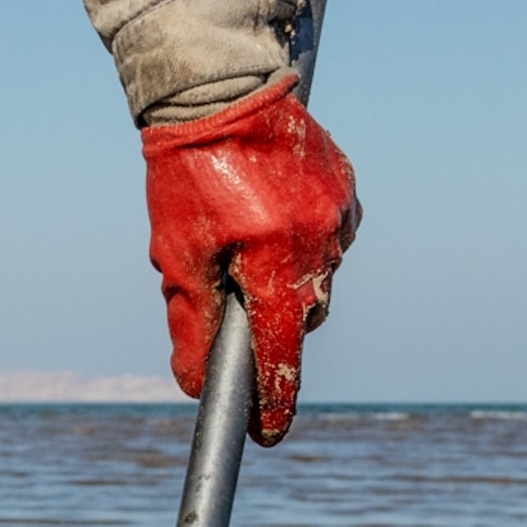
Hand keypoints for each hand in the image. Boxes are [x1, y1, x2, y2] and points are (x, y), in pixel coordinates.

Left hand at [141, 77, 359, 445]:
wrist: (216, 91)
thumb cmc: (187, 175)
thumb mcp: (178, 257)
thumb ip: (191, 326)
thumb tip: (196, 387)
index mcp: (274, 260)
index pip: (282, 354)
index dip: (273, 401)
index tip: (267, 436)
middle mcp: (318, 241)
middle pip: (302, 318)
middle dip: (272, 321)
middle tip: (234, 291)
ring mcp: (340, 213)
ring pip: (318, 278)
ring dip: (287, 278)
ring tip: (247, 240)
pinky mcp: (348, 189)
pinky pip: (331, 239)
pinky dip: (305, 244)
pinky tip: (273, 219)